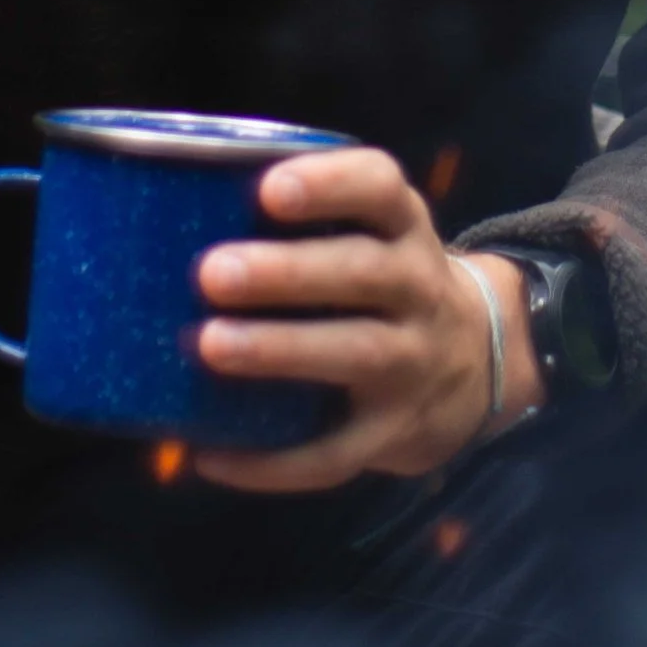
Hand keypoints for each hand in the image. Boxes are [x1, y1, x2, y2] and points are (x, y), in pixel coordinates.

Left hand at [190, 145, 543, 491]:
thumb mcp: (372, 231)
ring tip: (212, 345)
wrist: (473, 364)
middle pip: (362, 272)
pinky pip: (336, 453)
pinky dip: (273, 463)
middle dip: (287, 273)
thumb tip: (173, 210)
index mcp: (402, 226)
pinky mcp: (393, 431)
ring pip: (354, 353)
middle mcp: (417, 288)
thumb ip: (305, 216)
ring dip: (281, 349)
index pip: (380, 187)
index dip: (329, 184)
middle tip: (212, 273)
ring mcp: (412, 362)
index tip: (269, 189)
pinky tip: (212, 456)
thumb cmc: (382, 280)